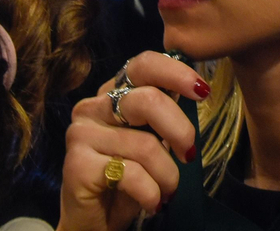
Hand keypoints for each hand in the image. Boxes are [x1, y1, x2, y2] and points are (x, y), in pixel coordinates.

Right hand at [58, 51, 206, 230]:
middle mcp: (92, 106)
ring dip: (167, 175)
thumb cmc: (128, 179)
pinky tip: (152, 202)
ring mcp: (81, 134)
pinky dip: (151, 192)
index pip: (144, 64)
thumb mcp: (151, 140)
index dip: (176, 73)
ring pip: (145, 144)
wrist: (95, 222)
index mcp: (112, 93)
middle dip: (180, 130)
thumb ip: (164, 114)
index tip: (202, 92)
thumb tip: (197, 90)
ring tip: (167, 190)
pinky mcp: (77, 164)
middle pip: (148, 100)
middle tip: (189, 156)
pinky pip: (131, 173)